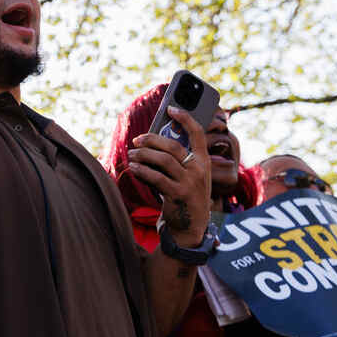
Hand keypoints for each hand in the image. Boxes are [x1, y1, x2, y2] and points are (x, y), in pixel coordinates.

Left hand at [129, 105, 210, 244]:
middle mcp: (199, 169)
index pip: (198, 133)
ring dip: (143, 155)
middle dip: (152, 139)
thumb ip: (178, 160)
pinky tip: (134, 168)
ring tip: (132, 154)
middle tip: (137, 140)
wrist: (190, 228)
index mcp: (204, 161)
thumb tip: (153, 141)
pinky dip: (142, 170)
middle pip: (173, 145)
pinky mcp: (178, 194)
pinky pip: (156, 177)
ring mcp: (190, 182)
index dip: (185, 118)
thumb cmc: (185, 197)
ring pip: (162, 159)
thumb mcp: (189, 177)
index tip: (171, 108)